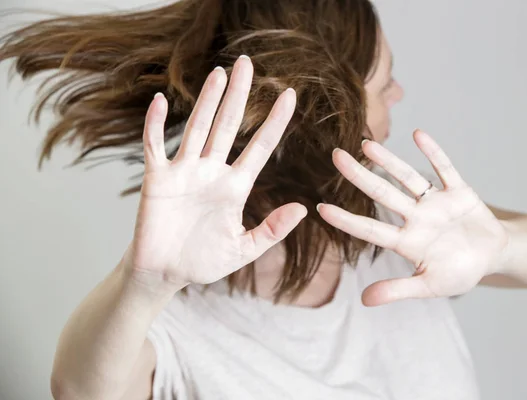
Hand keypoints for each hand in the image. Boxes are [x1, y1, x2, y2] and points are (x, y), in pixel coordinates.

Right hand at [124, 56, 306, 290]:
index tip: (290, 95)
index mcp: (235, 187)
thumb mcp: (244, 249)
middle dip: (239, 96)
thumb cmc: (204, 262)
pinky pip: (155, 146)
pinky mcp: (157, 179)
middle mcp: (211, 172)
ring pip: (197, 128)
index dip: (274, 122)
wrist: (165, 274)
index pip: (259, 147)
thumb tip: (303, 208)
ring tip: (219, 73)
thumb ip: (272, 230)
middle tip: (248, 64)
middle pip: (228, 126)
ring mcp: (184, 172)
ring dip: (207, 101)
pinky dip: (155, 124)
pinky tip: (161, 100)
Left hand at [317, 130, 509, 305]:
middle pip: (382, 194)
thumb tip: (364, 301)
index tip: (320, 208)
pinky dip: (434, 153)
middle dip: (359, 175)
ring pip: (408, 178)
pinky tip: (418, 135)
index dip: (346, 220)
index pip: (371, 229)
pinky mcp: (459, 192)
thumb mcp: (431, 286)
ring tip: (367, 144)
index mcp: (407, 242)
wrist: (494, 257)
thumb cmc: (460, 272)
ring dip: (389, 161)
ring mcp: (436, 203)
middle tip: (335, 155)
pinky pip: (445, 169)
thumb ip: (398, 290)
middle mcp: (416, 218)